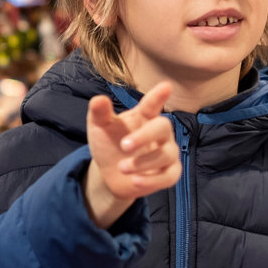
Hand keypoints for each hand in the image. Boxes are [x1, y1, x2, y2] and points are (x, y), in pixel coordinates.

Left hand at [84, 81, 180, 229]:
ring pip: (166, 155)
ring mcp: (167, 153)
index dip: (158, 96)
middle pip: (163, 127)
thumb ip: (99, 113)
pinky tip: (135, 180)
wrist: (110, 173)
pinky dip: (152, 180)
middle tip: (124, 145)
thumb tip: (98, 99)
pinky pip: (169, 176)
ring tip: (121, 168)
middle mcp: (160, 133)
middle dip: (145, 135)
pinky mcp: (169, 173)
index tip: (165, 86)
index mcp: (144, 117)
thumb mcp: (99, 127)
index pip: (152, 105)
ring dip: (143, 162)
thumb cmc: (108, 143)